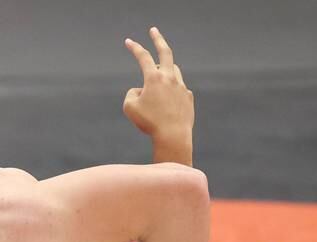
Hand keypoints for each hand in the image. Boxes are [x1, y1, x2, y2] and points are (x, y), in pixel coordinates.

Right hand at [123, 27, 193, 141]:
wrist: (173, 135)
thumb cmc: (149, 122)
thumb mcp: (129, 107)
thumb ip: (132, 93)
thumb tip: (141, 89)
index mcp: (154, 78)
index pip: (143, 57)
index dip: (135, 48)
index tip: (129, 42)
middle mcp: (169, 78)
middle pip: (165, 52)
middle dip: (158, 39)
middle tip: (154, 31)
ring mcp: (181, 86)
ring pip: (173, 71)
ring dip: (164, 71)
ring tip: (157, 80)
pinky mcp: (188, 97)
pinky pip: (178, 90)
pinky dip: (170, 92)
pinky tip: (167, 106)